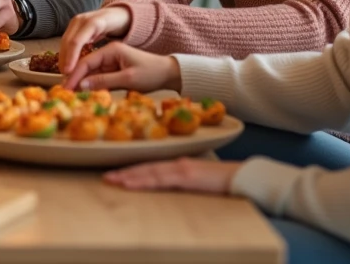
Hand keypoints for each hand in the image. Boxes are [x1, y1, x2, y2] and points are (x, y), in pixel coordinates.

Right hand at [59, 6, 130, 73]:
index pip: (76, 41)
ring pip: (65, 41)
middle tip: (65, 76)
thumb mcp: (121, 39)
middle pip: (67, 41)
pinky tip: (67, 65)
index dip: (71, 57)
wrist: (119, 13)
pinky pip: (67, 40)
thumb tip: (101, 71)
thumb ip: (110, 53)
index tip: (68, 72)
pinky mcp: (73, 26)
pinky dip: (66, 53)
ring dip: (63, 57)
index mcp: (94, 22)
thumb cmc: (121, 28)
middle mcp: (81, 20)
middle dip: (64, 59)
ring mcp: (76, 22)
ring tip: (64, 74)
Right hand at [62, 41, 180, 92]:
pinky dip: (90, 85)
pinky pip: (97, 77)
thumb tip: (81, 86)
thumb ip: (104, 81)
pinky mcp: (113, 70)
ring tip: (71, 95)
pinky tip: (83, 93)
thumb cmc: (151, 74)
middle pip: (86, 66)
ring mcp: (110, 62)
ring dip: (81, 83)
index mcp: (111, 50)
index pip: (86, 62)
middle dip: (74, 79)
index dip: (74, 75)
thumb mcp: (128, 79)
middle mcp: (108, 53)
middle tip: (64, 93)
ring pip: (90, 73)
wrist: (169, 74)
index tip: (65, 88)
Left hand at [103, 158, 241, 194]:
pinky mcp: (187, 176)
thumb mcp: (199, 181)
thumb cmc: (223, 181)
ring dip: (129, 176)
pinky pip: (160, 179)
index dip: (132, 170)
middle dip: (124, 172)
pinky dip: (144, 181)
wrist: (242, 177)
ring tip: (113, 180)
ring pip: (149, 172)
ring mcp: (181, 169)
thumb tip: (170, 186)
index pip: (151, 167)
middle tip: (106, 177)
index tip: (117, 173)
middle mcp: (177, 164)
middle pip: (145, 168)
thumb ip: (184, 181)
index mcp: (179, 165)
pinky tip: (132, 183)